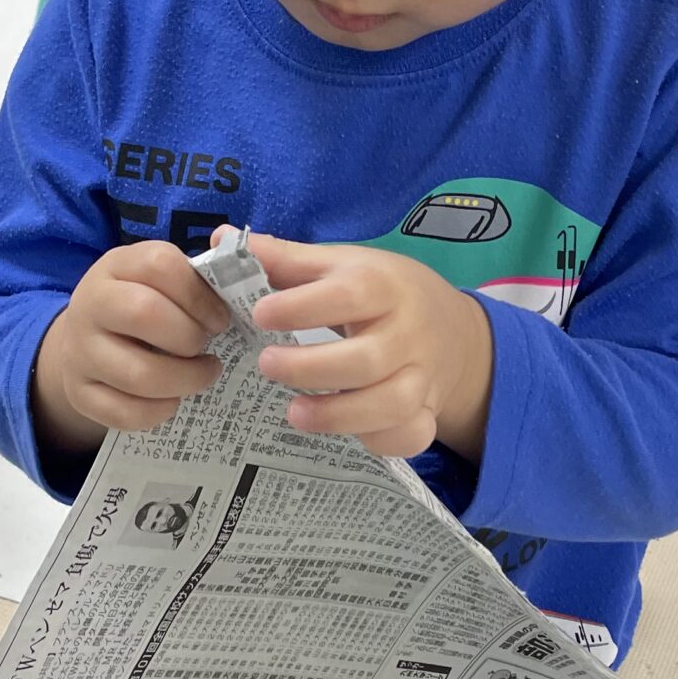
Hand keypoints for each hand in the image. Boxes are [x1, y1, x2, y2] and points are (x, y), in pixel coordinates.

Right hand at [36, 239, 226, 450]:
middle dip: (189, 337)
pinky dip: (159, 411)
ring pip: (138, 374)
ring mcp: (79, 351)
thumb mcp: (157, 281)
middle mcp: (90, 304)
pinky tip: (174, 399)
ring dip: (185, 380)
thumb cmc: (139, 306)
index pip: (160, 265)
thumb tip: (242, 285)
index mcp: (116, 266)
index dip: (199, 294)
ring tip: (203, 374)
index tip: (220, 319)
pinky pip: (125, 413)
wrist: (84, 340)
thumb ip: (195, 280)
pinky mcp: (79, 393)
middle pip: (144, 314)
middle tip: (206, 347)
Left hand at [242, 231, 492, 460]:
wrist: (456, 330)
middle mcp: (407, 332)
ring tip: (293, 413)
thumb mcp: (343, 266)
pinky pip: (412, 434)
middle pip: (367, 358)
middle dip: (312, 368)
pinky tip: (349, 434)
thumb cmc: (384, 293)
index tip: (261, 315)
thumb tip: (221, 238)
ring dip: (340, 415)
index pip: (349, 294)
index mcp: (384, 285)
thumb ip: (285, 259)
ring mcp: (422, 376)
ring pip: (392, 403)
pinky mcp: (428, 411)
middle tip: (267, 364)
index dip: (303, 306)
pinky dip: (383, 440)